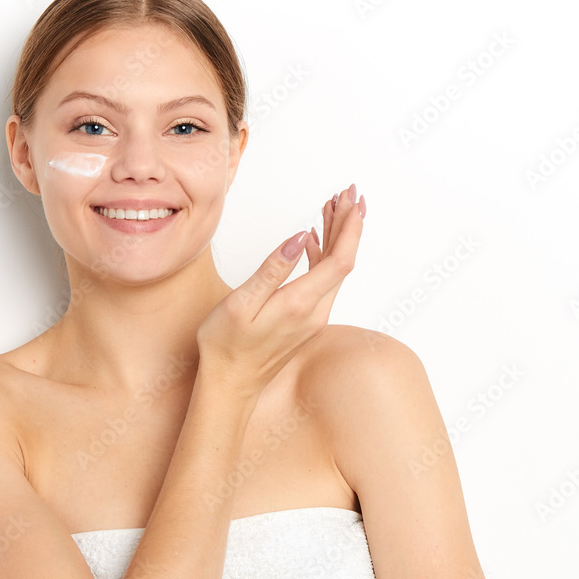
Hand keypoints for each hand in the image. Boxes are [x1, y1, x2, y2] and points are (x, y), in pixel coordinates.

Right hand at [196, 185, 365, 397]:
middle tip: (349, 193)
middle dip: (348, 225)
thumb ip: (272, 270)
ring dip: (336, 238)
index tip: (352, 200)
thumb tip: (299, 238)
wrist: (230, 384)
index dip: (350, 227)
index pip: (339, 259)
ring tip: (333, 208)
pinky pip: (323, 282)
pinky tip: (315, 241)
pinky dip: (323, 256)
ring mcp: (313, 318)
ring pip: (334, 271)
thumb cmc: (226, 345)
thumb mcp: (241, 303)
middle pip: (343, 261)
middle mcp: (315, 312)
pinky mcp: (307, 321)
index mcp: (300, 304)